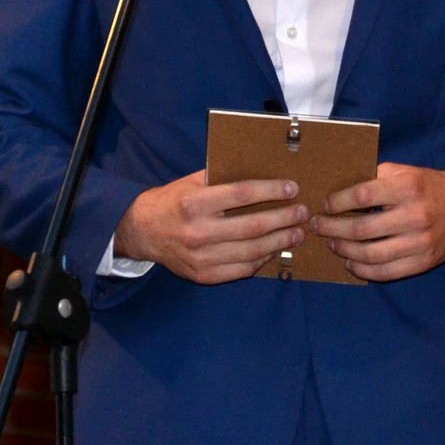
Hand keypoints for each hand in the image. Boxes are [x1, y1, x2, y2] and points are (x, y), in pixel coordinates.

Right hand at [114, 170, 308, 284]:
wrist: (142, 232)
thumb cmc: (173, 201)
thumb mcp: (191, 182)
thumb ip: (221, 177)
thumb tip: (261, 169)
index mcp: (194, 203)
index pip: (242, 194)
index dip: (271, 191)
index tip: (292, 188)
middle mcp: (198, 232)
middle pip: (253, 226)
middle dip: (284, 219)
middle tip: (302, 212)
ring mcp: (200, 257)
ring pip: (251, 252)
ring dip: (280, 242)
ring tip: (297, 233)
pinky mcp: (203, 275)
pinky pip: (241, 270)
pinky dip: (262, 260)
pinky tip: (275, 250)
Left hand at [310, 164, 444, 281]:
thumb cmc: (429, 187)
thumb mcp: (406, 172)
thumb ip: (377, 177)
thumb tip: (340, 189)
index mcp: (408, 188)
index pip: (363, 195)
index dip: (338, 202)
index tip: (325, 204)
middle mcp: (414, 216)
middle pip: (362, 229)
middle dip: (332, 228)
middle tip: (317, 226)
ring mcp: (419, 243)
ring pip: (370, 254)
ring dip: (344, 250)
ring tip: (332, 244)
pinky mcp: (423, 262)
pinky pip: (386, 272)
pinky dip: (362, 270)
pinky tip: (350, 262)